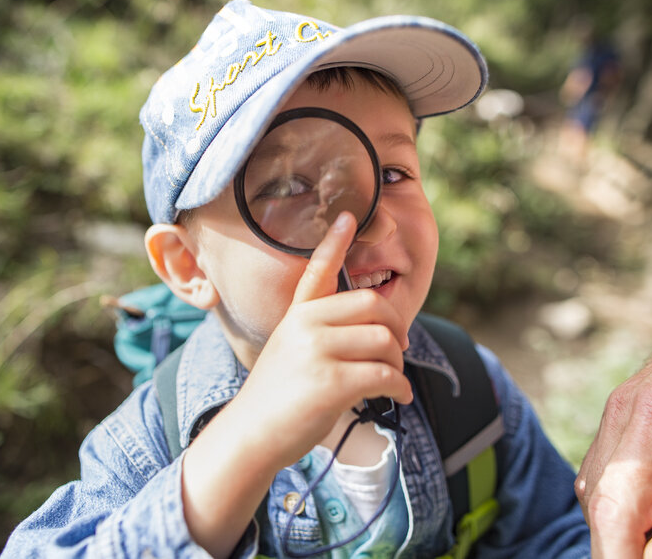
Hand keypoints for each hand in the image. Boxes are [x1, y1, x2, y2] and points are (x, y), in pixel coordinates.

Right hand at [180, 211, 412, 556]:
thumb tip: (378, 335)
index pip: (318, 269)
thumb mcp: (289, 350)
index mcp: (297, 314)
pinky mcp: (329, 382)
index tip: (350, 217)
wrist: (251, 434)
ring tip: (393, 379)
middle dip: (397, 330)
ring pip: (384, 341)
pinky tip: (398, 396)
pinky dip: (400, 387)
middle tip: (398, 350)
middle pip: (374, 306)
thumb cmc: (277, 396)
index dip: (336, 242)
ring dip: (398, 363)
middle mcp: (305, 324)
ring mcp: (316, 351)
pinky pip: (384, 375)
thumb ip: (321, 333)